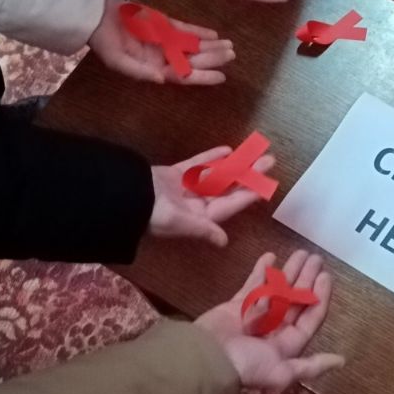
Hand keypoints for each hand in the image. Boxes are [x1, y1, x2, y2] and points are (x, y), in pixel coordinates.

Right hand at [88, 0, 233, 85]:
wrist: (96, 17)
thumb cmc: (104, 43)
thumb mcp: (118, 61)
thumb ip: (140, 72)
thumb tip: (162, 80)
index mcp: (153, 69)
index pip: (183, 76)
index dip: (202, 77)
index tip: (221, 77)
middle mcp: (163, 57)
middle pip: (193, 61)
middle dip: (213, 59)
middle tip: (232, 55)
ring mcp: (165, 41)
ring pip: (193, 46)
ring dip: (211, 46)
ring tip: (230, 46)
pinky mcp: (164, 25)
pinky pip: (185, 30)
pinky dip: (199, 33)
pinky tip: (214, 34)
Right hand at [149, 147, 274, 246]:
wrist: (124, 197)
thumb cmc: (153, 214)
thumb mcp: (180, 224)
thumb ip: (204, 229)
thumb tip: (224, 242)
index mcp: (200, 217)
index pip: (231, 204)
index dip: (249, 195)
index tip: (267, 185)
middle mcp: (195, 204)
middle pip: (228, 188)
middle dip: (248, 175)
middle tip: (269, 161)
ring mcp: (185, 188)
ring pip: (216, 174)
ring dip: (234, 164)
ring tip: (253, 152)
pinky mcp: (174, 175)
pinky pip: (196, 165)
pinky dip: (211, 158)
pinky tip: (227, 150)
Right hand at [196, 250, 343, 393]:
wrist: (207, 358)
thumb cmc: (246, 365)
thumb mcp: (283, 372)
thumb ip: (311, 366)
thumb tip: (342, 361)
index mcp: (288, 344)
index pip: (310, 317)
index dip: (320, 297)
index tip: (326, 275)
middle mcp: (275, 329)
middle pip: (296, 299)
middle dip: (307, 279)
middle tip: (316, 257)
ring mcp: (256, 315)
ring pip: (278, 289)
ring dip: (290, 271)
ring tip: (301, 252)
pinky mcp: (237, 304)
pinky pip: (253, 284)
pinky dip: (262, 270)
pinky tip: (272, 256)